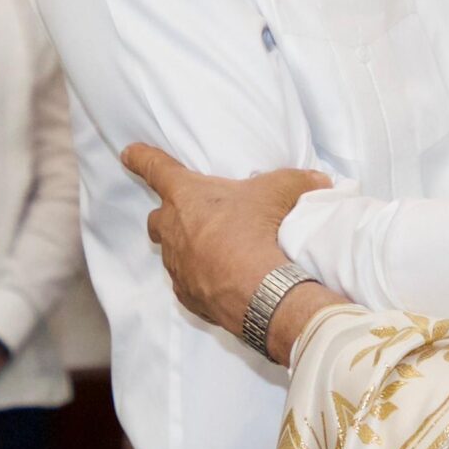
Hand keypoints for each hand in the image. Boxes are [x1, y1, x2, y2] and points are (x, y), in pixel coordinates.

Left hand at [122, 142, 331, 337]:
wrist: (257, 291)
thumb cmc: (258, 230)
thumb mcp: (280, 192)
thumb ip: (298, 180)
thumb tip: (320, 179)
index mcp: (186, 195)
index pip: (156, 168)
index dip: (141, 157)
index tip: (128, 153)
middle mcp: (173, 229)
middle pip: (156, 217)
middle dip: (167, 214)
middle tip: (191, 215)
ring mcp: (177, 265)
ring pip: (171, 252)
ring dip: (185, 248)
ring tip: (214, 251)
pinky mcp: (187, 295)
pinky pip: (186, 282)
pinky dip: (199, 278)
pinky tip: (220, 279)